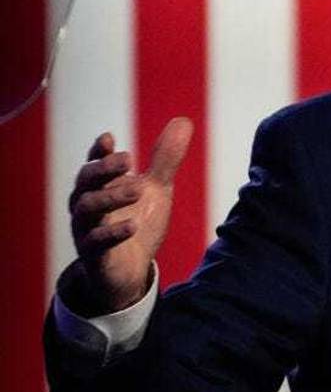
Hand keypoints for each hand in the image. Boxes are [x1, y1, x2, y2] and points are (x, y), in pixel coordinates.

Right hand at [67, 118, 192, 314]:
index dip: (99, 151)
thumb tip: (183, 121)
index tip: (109, 138)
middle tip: (129, 159)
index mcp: (101, 186)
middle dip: (104, 168)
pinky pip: (94, 242)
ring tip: (138, 190)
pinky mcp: (93, 255)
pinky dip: (112, 232)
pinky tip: (132, 226)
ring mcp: (87, 229)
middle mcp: (88, 204)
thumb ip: (165, 159)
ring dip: (111, 197)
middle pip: (85, 181)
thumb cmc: (136, 221)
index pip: (95, 163)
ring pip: (86, 208)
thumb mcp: (156, 188)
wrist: (130, 270)